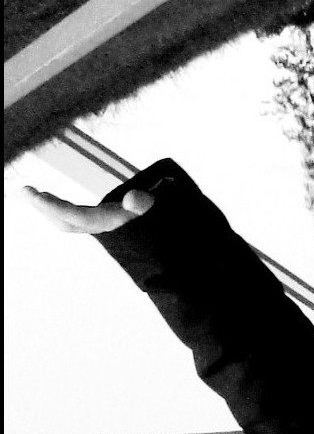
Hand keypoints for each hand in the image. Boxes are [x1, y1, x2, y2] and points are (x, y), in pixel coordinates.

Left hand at [22, 185, 154, 233]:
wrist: (169, 243)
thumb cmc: (163, 222)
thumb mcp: (157, 210)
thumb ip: (146, 204)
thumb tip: (134, 197)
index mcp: (112, 223)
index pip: (77, 217)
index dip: (55, 207)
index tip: (36, 194)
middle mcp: (104, 227)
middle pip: (66, 222)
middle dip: (45, 208)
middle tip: (25, 190)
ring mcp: (102, 225)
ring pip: (68, 222)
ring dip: (49, 209)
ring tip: (33, 194)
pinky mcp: (103, 221)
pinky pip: (75, 218)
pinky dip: (60, 209)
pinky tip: (52, 200)